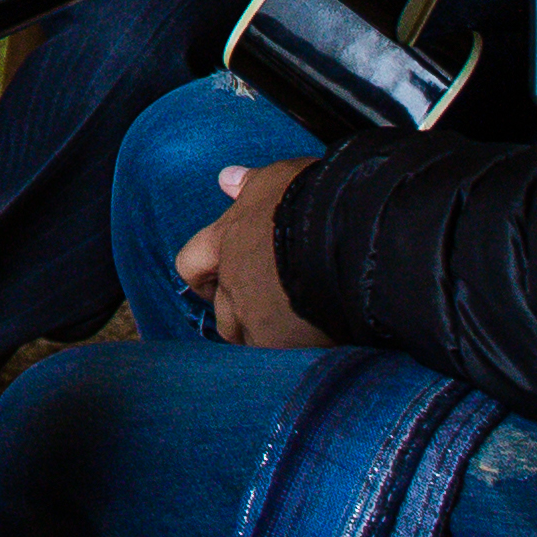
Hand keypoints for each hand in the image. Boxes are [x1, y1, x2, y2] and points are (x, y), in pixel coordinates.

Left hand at [170, 156, 326, 347]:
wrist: (345, 235)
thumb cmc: (310, 199)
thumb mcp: (278, 179)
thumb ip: (251, 184)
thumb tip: (226, 178)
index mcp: (226, 239)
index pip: (192, 262)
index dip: (203, 275)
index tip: (214, 280)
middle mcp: (231, 280)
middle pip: (220, 310)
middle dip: (238, 314)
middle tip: (266, 311)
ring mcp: (252, 315)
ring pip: (246, 338)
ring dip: (264, 336)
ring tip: (297, 333)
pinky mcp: (279, 343)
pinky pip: (277, 358)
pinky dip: (292, 354)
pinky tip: (316, 348)